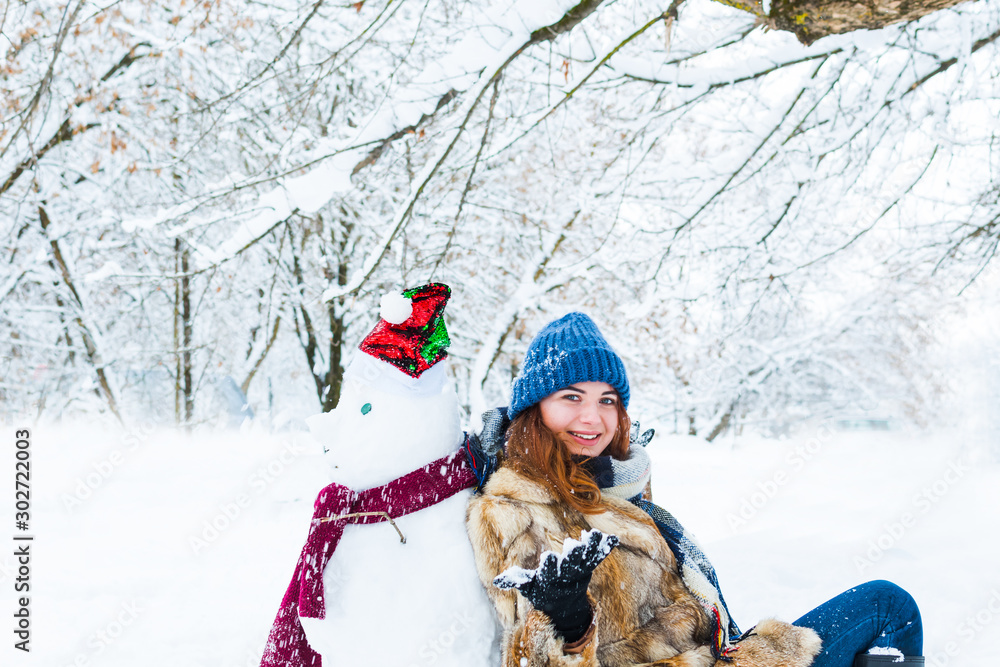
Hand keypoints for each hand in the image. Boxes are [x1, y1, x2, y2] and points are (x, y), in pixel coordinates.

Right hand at [494, 530, 617, 640]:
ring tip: (595, 534)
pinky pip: (599, 557)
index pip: (549, 573)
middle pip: (571, 565)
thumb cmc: (543, 592)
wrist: (565, 606)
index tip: (548, 557)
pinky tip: (612, 538)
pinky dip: (606, 548)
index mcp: (551, 581)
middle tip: (573, 544)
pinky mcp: (589, 567)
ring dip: (592, 547)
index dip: (549, 566)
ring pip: (587, 559)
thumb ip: (516, 581)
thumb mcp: (529, 589)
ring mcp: (581, 572)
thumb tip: (498, 580)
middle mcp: (567, 577)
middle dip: (573, 555)